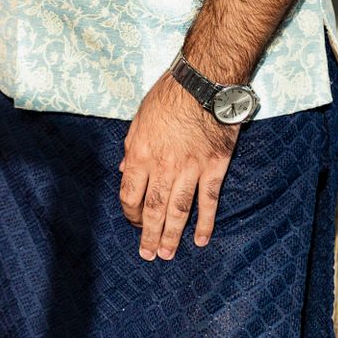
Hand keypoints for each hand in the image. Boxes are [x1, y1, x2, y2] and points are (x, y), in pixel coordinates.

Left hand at [119, 72, 237, 260]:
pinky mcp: (214, 168)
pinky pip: (208, 201)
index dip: (130, 213)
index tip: (133, 222)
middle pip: (154, 209)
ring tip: (168, 254)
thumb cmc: (168, 96)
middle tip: (149, 254)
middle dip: (150, 234)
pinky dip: (205, 222)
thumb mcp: (139, 118)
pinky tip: (200, 239)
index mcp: (140, 153)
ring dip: (173, 235)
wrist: (203, 83)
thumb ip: (131, 147)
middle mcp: (163, 166)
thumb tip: (123, 172)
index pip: (130, 194)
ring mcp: (190, 169)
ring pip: (179, 211)